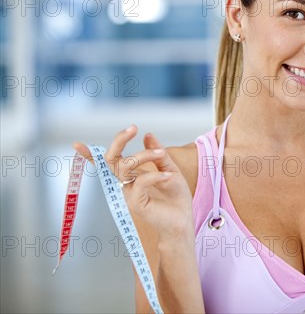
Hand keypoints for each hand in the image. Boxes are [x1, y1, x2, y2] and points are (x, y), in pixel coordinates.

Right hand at [73, 125, 192, 238]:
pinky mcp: (136, 203)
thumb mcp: (169, 169)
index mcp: (131, 176)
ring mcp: (129, 194)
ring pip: (125, 167)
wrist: (182, 221)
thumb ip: (158, 154)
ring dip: (143, 155)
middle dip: (119, 141)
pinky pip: (140, 182)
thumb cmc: (175, 198)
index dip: (90, 155)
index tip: (76, 144)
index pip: (108, 164)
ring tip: (161, 154)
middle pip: (111, 160)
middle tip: (133, 128)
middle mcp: (126, 184)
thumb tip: (147, 134)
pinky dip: (155, 174)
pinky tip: (168, 176)